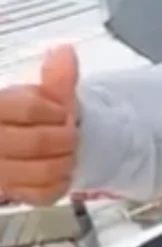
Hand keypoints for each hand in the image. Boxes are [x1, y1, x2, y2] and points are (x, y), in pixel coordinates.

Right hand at [0, 45, 79, 205]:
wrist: (3, 148)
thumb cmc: (13, 120)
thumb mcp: (29, 96)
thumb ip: (52, 78)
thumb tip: (65, 51)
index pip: (30, 109)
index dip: (56, 111)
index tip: (62, 113)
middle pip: (39, 142)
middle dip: (66, 137)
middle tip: (70, 135)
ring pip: (41, 171)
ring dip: (66, 161)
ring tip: (67, 155)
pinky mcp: (4, 195)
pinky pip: (39, 195)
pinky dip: (58, 185)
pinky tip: (60, 175)